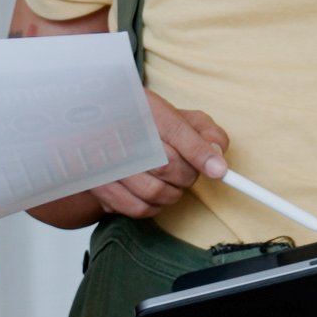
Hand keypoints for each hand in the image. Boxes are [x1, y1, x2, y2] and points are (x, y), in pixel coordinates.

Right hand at [83, 94, 227, 219]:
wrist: (97, 127)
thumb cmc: (146, 123)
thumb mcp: (178, 116)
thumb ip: (204, 130)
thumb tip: (217, 155)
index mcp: (143, 107)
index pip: (175, 131)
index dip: (199, 154)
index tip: (219, 172)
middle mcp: (120, 132)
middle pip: (167, 165)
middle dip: (188, 175)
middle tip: (188, 171)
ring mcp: (107, 161)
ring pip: (154, 191)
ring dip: (173, 192)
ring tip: (173, 182)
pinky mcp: (100, 185)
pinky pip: (138, 208)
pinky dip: (155, 207)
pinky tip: (156, 193)